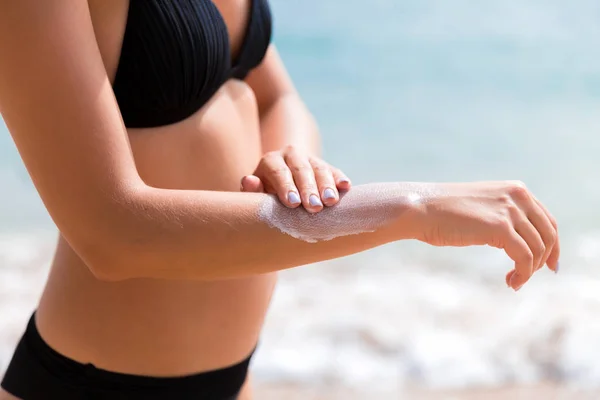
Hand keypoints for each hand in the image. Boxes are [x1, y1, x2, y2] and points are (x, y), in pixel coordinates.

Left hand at [240, 145, 351, 212]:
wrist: (280, 182)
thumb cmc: (265, 194)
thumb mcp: (256, 192)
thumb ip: (252, 189)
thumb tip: (248, 181)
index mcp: (271, 161)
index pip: (278, 171)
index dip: (286, 187)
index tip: (293, 203)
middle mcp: (291, 155)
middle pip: (301, 170)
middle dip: (308, 189)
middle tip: (314, 207)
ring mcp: (309, 158)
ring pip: (319, 168)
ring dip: (326, 185)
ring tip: (331, 201)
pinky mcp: (325, 166)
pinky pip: (333, 170)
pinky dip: (339, 178)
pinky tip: (345, 186)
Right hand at [416, 181, 559, 290]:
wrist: (421, 208)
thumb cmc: (442, 212)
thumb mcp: (481, 207)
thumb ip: (502, 215)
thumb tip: (516, 239)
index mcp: (516, 189)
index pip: (547, 220)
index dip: (552, 245)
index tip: (549, 265)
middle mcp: (518, 196)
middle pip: (549, 234)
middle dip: (544, 260)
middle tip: (529, 276)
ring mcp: (510, 210)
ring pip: (538, 249)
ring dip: (529, 271)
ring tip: (513, 282)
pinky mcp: (500, 227)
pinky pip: (524, 257)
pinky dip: (522, 274)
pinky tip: (511, 282)